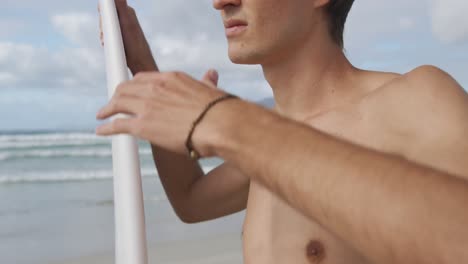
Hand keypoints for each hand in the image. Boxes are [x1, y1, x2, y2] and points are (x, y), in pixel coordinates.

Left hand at [95, 70, 228, 156]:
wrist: (221, 125)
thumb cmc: (221, 111)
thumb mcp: (212, 90)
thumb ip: (207, 82)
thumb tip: (211, 74)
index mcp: (171, 78)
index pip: (143, 78)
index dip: (133, 86)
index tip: (129, 92)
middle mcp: (155, 88)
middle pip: (126, 88)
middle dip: (116, 96)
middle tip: (113, 104)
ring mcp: (147, 106)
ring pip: (117, 103)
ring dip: (108, 109)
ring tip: (102, 115)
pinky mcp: (143, 126)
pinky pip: (117, 124)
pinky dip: (106, 127)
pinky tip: (101, 130)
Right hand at [98, 0, 156, 73]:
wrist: (139, 62)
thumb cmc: (134, 44)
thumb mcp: (126, 23)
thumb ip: (121, 6)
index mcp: (127, 11)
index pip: (109, 4)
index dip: (104, 13)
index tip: (106, 22)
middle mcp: (125, 17)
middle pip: (105, 15)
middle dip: (103, 26)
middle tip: (106, 35)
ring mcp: (122, 27)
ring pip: (105, 26)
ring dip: (104, 34)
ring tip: (108, 42)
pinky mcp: (120, 36)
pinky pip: (108, 34)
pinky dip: (106, 39)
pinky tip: (108, 45)